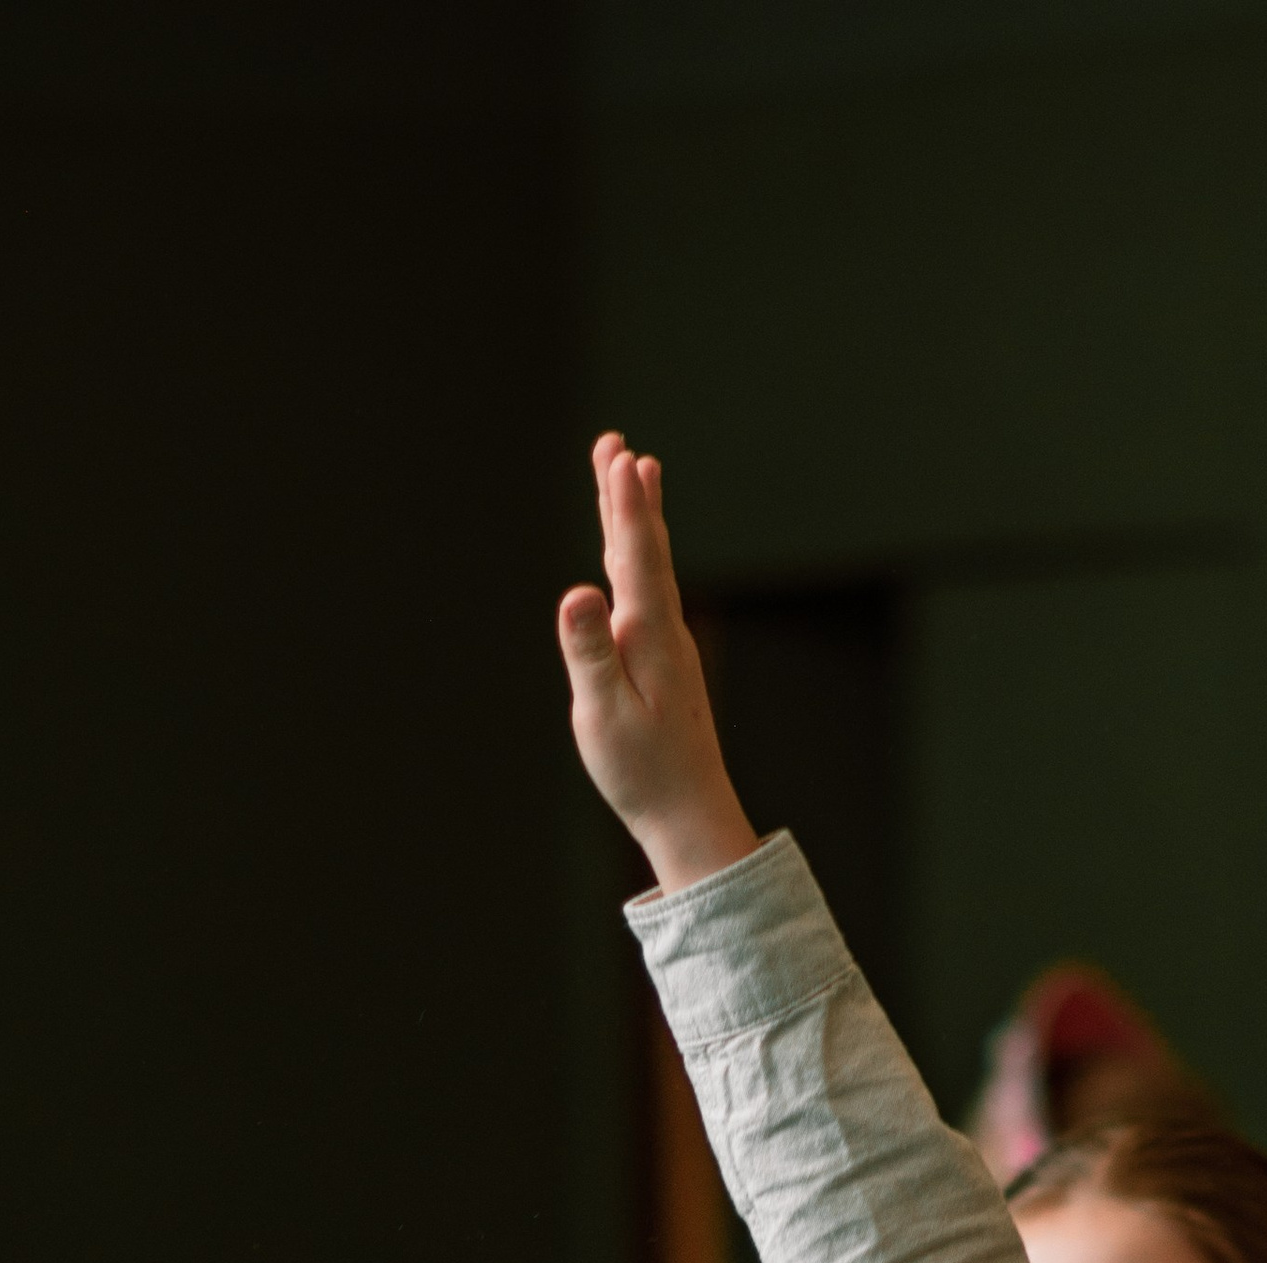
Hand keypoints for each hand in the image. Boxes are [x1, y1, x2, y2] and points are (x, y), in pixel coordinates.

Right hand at [559, 434, 760, 892]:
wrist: (690, 813)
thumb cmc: (642, 772)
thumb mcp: (603, 715)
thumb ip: (589, 652)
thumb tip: (576, 595)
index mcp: (650, 638)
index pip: (638, 558)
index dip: (627, 507)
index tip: (622, 458)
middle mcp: (666, 632)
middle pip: (646, 550)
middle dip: (628, 497)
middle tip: (617, 446)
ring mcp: (668, 645)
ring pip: (649, 568)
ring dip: (636, 519)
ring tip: (633, 473)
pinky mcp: (665, 662)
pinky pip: (648, 592)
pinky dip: (639, 557)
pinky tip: (634, 554)